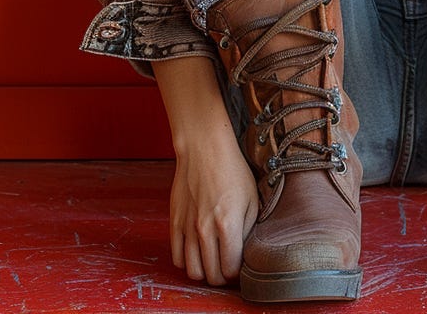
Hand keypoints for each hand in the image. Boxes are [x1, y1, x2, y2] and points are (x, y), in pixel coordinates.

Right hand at [168, 127, 258, 285]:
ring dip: (204, 272)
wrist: (205, 149)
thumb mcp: (252, 198)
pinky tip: (198, 252)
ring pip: (193, 271)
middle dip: (222, 276)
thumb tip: (243, 253)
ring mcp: (187, 227)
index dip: (237, 272)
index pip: (230, 269)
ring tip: (213, 262)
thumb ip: (249, 230)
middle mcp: (205, 229)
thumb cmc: (232, 171)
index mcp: (228, 224)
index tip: (239, 264)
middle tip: (227, 266)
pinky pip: (177, 258)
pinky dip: (187, 262)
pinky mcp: (174, 222)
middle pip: (211, 275)